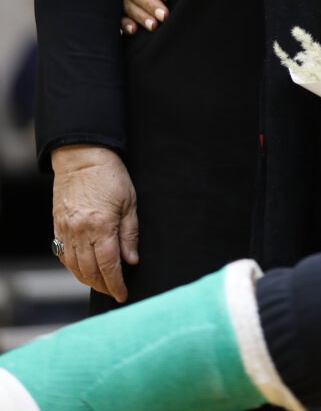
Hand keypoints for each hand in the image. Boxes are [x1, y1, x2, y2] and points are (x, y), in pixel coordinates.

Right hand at [51, 145, 138, 301]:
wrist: (82, 156)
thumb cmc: (110, 175)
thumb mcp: (129, 202)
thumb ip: (130, 234)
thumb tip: (132, 261)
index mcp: (102, 226)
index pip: (109, 266)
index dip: (116, 284)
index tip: (122, 295)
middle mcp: (81, 232)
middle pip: (90, 271)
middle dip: (102, 285)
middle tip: (113, 291)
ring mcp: (66, 230)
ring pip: (74, 267)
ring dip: (87, 279)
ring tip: (100, 283)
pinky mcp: (57, 225)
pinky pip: (63, 254)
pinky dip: (73, 266)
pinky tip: (82, 268)